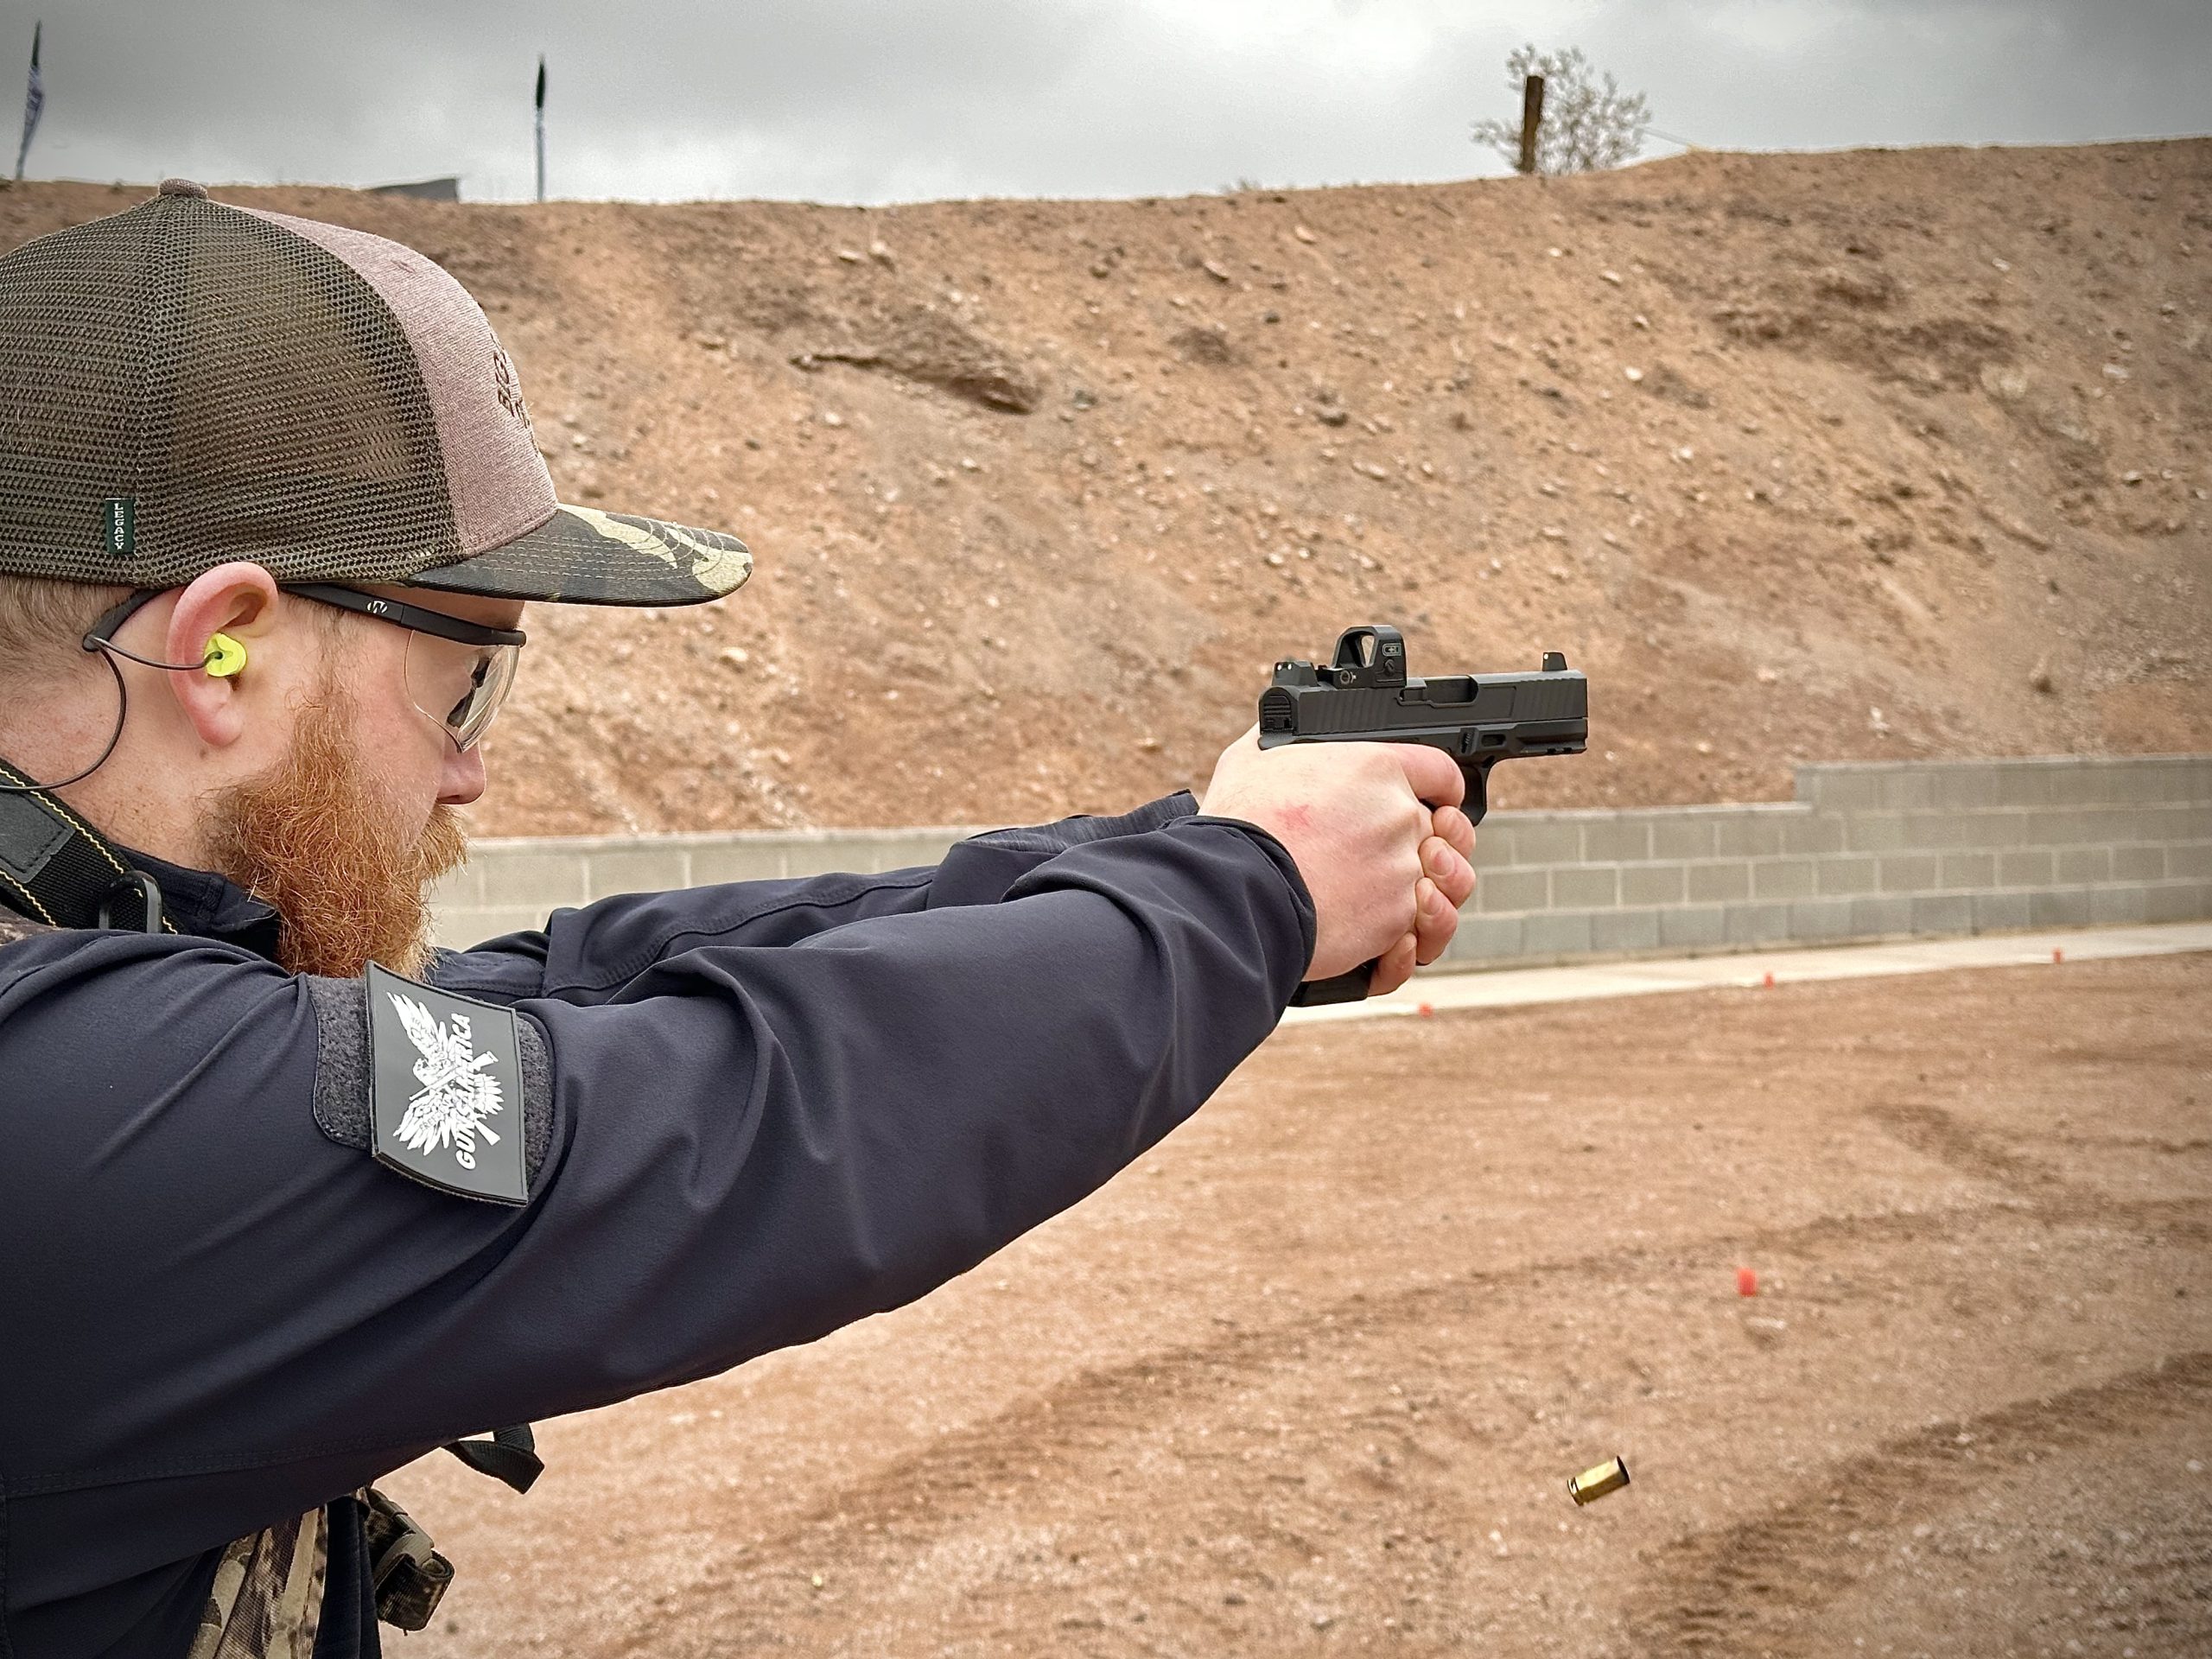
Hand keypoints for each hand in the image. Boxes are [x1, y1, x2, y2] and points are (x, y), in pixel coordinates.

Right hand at [1198, 729, 1478, 992]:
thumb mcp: (1254, 758)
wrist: (1234, 890)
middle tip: (1397, 860)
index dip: (1442, 789)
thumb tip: (1276, 728)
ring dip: (1426, 897)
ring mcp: (1403, 870)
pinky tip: (1380, 939)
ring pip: (1441, 887)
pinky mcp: (1395, 920)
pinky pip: (1416, 933)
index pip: (1440, 771)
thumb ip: (1282, 741)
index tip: (1439, 801)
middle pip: (1444, 834)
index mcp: (1377, 769)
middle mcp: (1400, 817)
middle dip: (1428, 848)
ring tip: (1394, 903)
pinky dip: (1400, 943)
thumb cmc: (1239, 825)